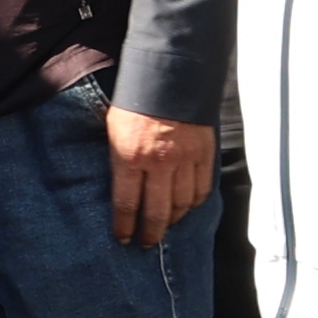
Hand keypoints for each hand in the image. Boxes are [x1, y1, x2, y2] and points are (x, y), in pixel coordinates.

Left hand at [101, 105, 211, 248]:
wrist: (170, 74)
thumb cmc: (136, 99)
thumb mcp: (113, 127)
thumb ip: (117, 158)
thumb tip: (116, 183)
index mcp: (129, 156)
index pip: (127, 204)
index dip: (125, 226)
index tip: (123, 238)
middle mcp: (158, 163)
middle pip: (157, 212)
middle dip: (150, 233)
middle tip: (146, 243)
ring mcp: (184, 160)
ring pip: (182, 204)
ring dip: (174, 220)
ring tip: (167, 226)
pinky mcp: (204, 154)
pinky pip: (202, 189)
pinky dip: (195, 202)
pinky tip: (188, 206)